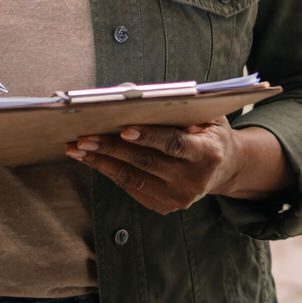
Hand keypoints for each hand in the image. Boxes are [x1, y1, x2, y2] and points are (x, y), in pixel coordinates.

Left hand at [66, 118, 292, 214]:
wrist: (223, 167)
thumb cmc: (209, 132)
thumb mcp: (206, 114)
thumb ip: (180, 106)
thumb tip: (134, 96)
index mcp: (207, 154)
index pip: (175, 145)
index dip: (150, 137)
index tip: (124, 130)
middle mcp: (194, 180)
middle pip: (147, 162)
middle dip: (112, 148)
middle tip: (85, 137)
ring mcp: (179, 197)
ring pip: (133, 177)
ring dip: (102, 161)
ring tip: (78, 148)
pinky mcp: (164, 206)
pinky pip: (131, 186)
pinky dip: (108, 171)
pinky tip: (90, 159)